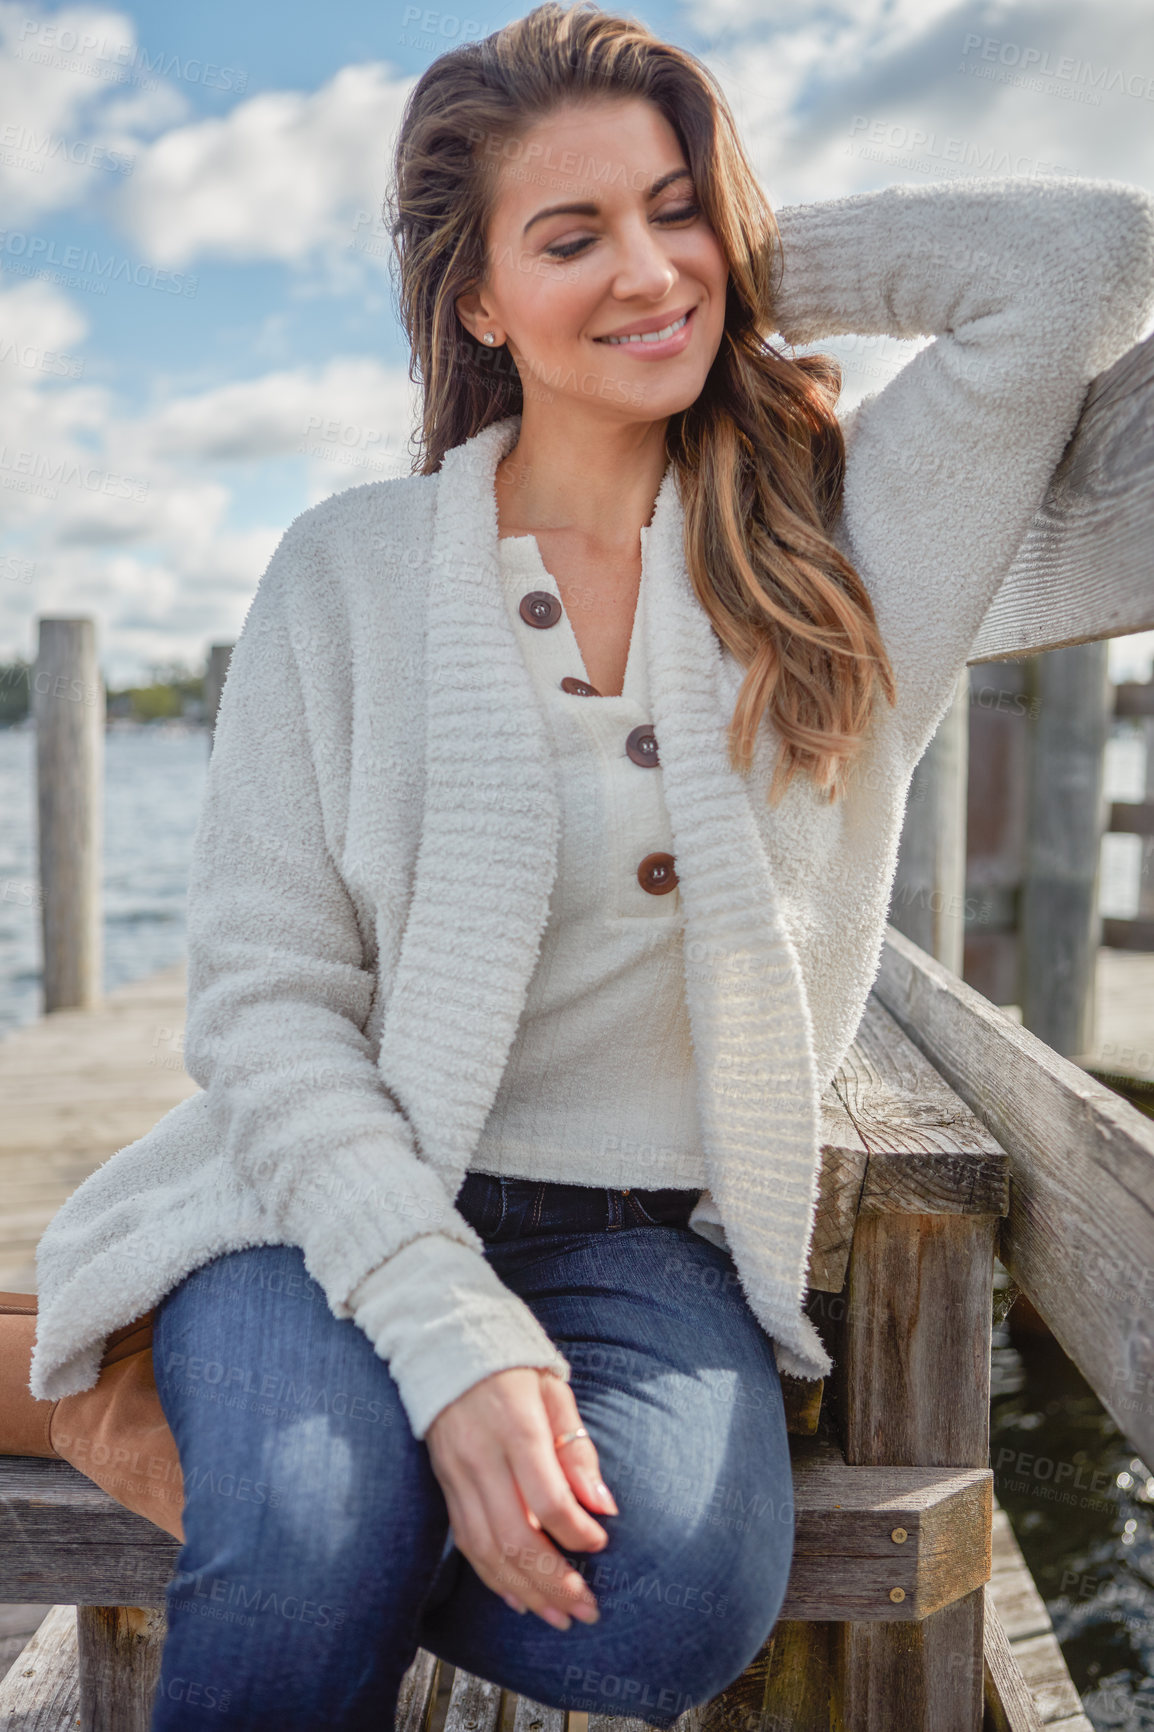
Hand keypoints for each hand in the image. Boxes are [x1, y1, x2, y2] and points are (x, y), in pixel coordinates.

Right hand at [425, 1366, 618, 1629]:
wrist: (444, 1343)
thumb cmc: (511, 1363)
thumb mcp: (553, 1390)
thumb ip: (577, 1449)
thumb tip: (603, 1507)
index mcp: (516, 1427)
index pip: (549, 1499)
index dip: (578, 1532)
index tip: (601, 1544)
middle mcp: (481, 1458)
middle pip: (516, 1538)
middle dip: (554, 1582)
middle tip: (587, 1609)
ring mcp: (457, 1475)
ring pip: (488, 1550)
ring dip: (525, 1591)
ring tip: (558, 1617)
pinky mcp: (444, 1485)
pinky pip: (466, 1542)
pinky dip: (492, 1577)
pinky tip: (517, 1597)